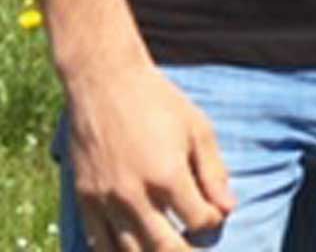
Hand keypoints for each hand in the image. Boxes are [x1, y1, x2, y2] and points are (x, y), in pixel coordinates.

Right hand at [67, 63, 233, 250]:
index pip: (200, 221)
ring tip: (170, 249)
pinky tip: (134, 250)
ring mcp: (106, 200)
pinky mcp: (84, 200)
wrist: (106, 83)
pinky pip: (99, 243)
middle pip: (166, 248)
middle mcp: (135, 195)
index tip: (215, 215)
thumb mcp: (198, 130)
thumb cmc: (158, 102)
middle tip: (195, 248)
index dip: (213, 222)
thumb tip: (228, 209)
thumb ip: (214, 173)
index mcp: (168, 175)